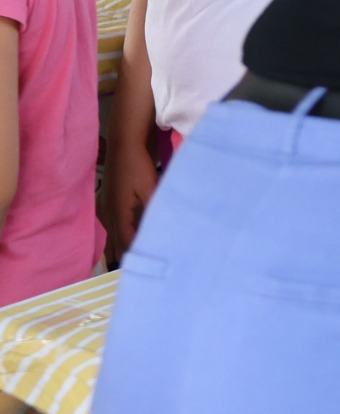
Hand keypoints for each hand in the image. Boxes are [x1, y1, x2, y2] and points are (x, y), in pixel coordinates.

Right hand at [103, 134, 157, 261]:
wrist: (124, 146)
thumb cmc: (138, 167)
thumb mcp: (150, 189)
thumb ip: (153, 210)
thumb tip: (160, 231)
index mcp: (118, 214)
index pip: (126, 242)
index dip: (134, 255)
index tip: (145, 267)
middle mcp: (108, 214)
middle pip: (117, 242)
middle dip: (127, 254)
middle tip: (141, 267)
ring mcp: (106, 208)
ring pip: (114, 234)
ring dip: (124, 244)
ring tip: (137, 257)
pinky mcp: (109, 202)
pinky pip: (114, 224)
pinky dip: (122, 232)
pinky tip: (132, 235)